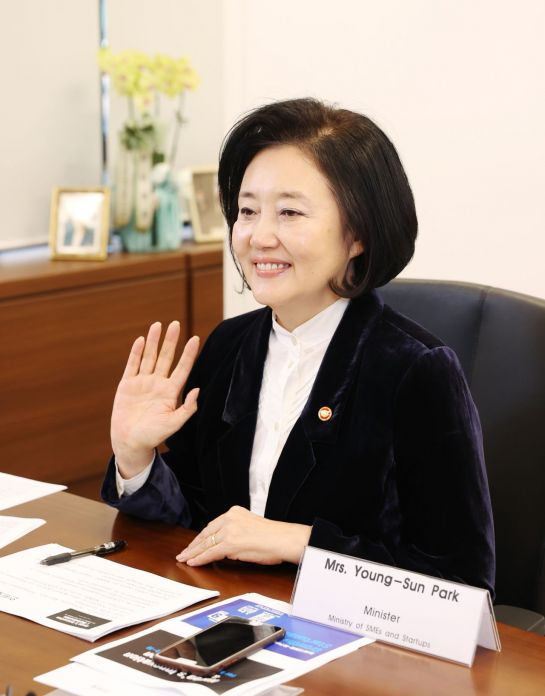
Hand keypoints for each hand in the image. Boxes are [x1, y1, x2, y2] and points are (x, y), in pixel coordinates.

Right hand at [111, 321, 199, 477]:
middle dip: (171, 341)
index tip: (195, 339)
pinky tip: (141, 340)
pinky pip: (132, 365)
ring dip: (154, 342)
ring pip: (149, 357)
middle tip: (176, 324)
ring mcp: (142, 383)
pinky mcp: (127, 385)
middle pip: (166, 358)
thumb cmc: (153, 436)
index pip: (182, 369)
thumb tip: (197, 390)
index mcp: (170, 392)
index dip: (188, 354)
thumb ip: (187, 409)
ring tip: (158, 325)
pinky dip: (136, 353)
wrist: (130, 443)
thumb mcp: (174, 424)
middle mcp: (158, 384)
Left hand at [175, 506, 311, 565]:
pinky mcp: (230, 542)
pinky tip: (193, 562)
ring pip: (206, 543)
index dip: (202, 536)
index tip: (194, 543)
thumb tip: (225, 547)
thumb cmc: (274, 537)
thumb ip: (236, 533)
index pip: (213, 526)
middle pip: (206, 533)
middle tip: (184, 553)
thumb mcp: (250, 528)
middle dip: (194, 545)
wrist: (283, 539)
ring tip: (184, 559)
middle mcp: (229, 518)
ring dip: (193, 552)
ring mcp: (229, 529)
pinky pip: (210, 552)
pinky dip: (200, 558)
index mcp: (235, 512)